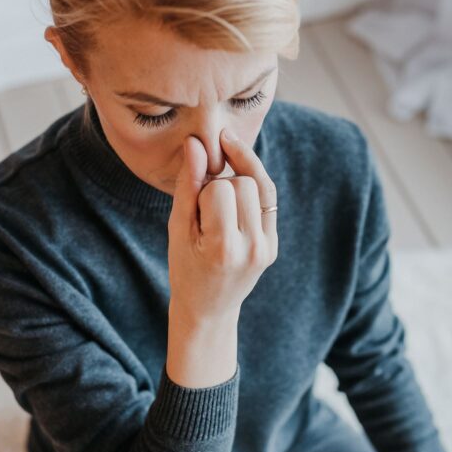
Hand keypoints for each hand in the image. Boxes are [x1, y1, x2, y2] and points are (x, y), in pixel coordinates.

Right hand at [167, 128, 277, 321]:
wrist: (207, 308)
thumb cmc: (184, 268)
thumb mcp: (177, 228)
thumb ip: (188, 185)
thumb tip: (195, 143)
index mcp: (224, 248)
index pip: (221, 186)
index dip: (203, 189)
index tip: (193, 209)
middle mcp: (252, 248)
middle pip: (244, 182)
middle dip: (222, 185)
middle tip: (206, 211)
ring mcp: (267, 248)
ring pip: (259, 185)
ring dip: (237, 187)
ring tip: (220, 209)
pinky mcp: (274, 245)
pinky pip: (268, 198)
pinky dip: (250, 191)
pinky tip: (235, 198)